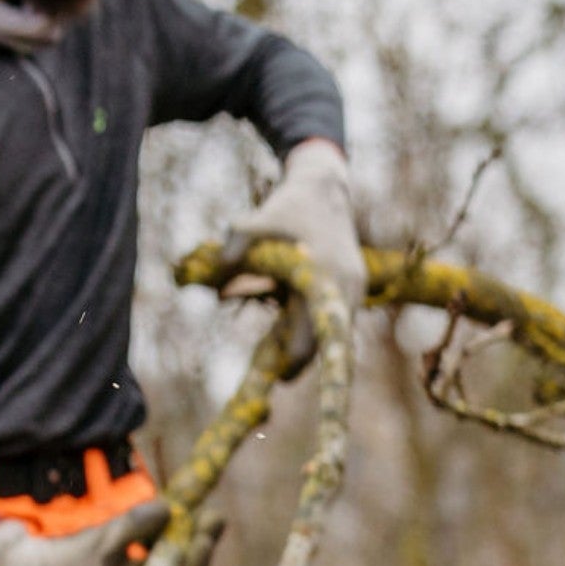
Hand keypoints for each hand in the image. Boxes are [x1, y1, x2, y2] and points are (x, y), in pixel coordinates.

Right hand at [0, 499, 223, 565]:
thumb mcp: (102, 539)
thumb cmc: (69, 560)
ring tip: (190, 509)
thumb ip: (135, 524)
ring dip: (181, 536)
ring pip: (170, 559)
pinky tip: (161, 515)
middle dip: (198, 544)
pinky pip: (155, 553)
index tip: (206, 533)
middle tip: (214, 516)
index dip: (198, 560)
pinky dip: (161, 535)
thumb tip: (169, 508)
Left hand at [219, 140, 364, 367]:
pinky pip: (331, 318)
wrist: (322, 187)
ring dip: (304, 344)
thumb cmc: (287, 207)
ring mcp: (351, 288)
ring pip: (330, 330)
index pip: (317, 332)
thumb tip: (213, 287)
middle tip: (273, 377)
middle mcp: (345, 288)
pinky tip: (287, 334)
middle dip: (300, 358)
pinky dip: (309, 327)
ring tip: (278, 362)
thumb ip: (232, 250)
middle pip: (327, 339)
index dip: (298, 359)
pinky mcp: (347, 287)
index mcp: (326, 277)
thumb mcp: (252, 222)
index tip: (278, 378)